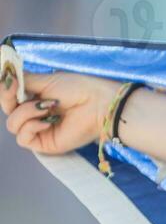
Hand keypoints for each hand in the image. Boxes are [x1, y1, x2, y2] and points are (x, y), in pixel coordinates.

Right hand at [2, 68, 122, 155]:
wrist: (98, 104)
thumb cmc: (78, 89)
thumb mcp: (45, 80)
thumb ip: (22, 81)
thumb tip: (5, 79)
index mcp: (34, 99)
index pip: (8, 98)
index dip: (5, 90)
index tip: (11, 81)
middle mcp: (35, 115)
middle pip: (7, 111)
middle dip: (11, 99)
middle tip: (25, 91)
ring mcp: (39, 130)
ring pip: (12, 124)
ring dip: (26, 112)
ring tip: (49, 107)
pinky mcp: (45, 144)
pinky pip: (23, 139)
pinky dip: (31, 127)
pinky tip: (48, 121)